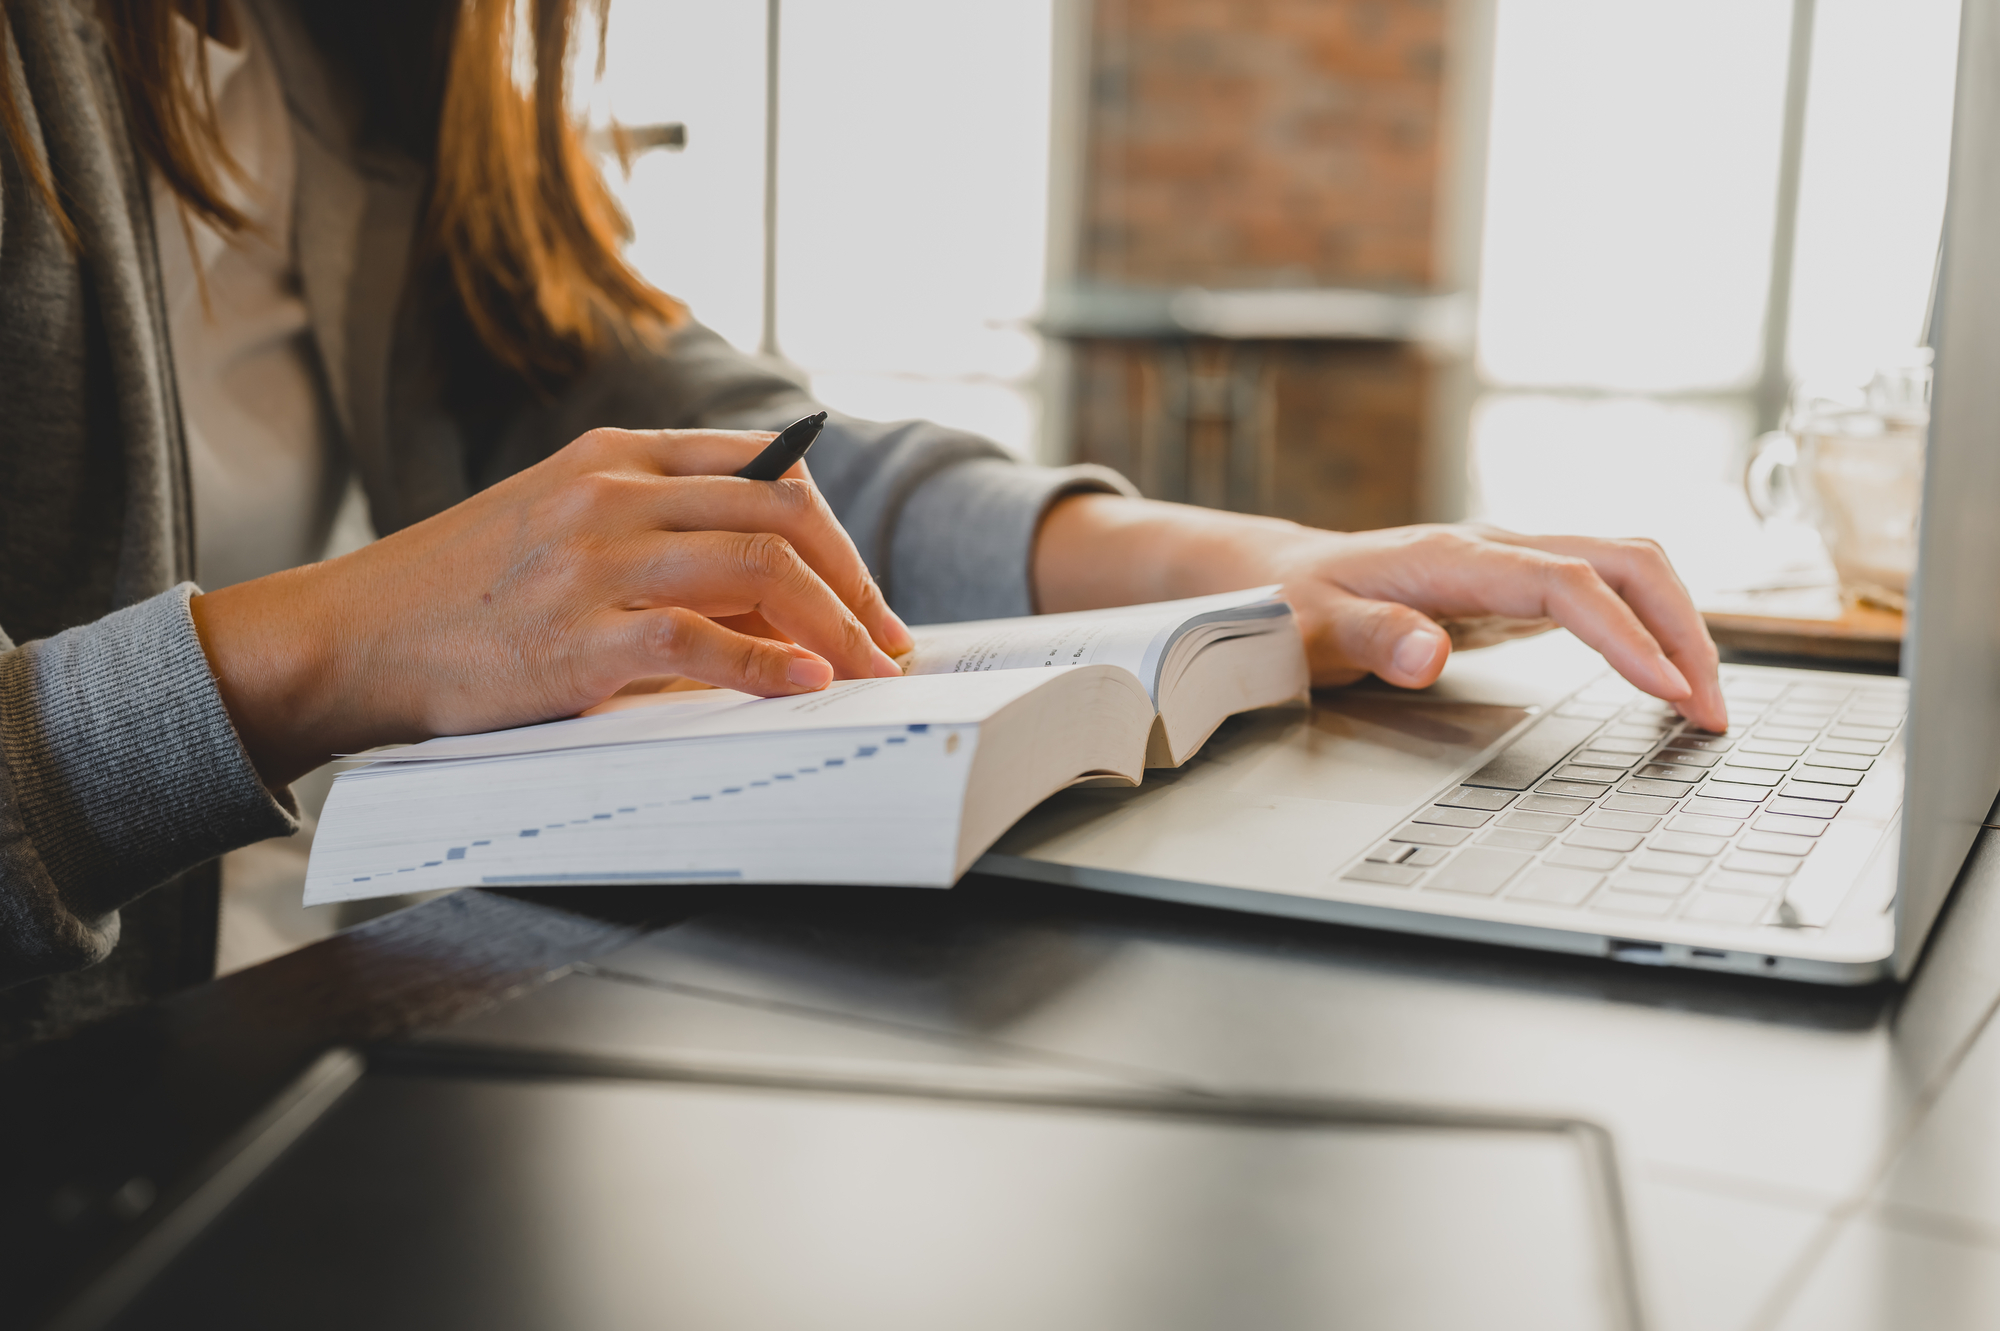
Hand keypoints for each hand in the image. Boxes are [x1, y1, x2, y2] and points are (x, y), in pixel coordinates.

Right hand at [191, 427, 911, 785]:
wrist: (346, 639)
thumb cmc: (457, 599)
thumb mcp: (558, 532)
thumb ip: (658, 543)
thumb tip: (773, 600)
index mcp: (613, 458)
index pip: (765, 470)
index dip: (833, 534)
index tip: (864, 592)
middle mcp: (612, 493)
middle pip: (784, 511)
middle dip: (856, 580)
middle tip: (887, 639)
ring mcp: (596, 559)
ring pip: (763, 567)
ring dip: (837, 625)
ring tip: (868, 670)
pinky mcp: (582, 636)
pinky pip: (706, 641)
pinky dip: (772, 666)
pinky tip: (808, 685)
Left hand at [1033, 496, 1725, 731]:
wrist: (1282, 577)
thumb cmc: (1296, 604)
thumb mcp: (1314, 630)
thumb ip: (1371, 639)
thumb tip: (1428, 655)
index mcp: (1455, 557)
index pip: (1567, 584)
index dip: (1626, 635)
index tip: (1670, 690)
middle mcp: (1497, 547)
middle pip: (1626, 561)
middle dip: (1683, 629)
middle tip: (1713, 710)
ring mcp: (1515, 561)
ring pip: (1629, 567)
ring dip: (1678, 625)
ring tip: (1705, 702)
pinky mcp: (1521, 584)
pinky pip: (1608, 589)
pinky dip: (1651, 626)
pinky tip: (1666, 676)